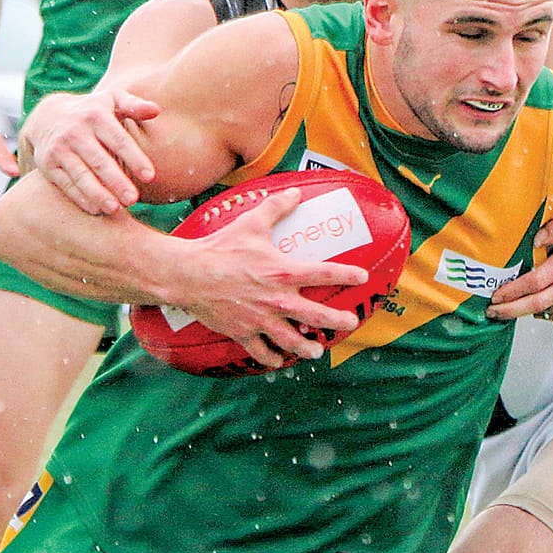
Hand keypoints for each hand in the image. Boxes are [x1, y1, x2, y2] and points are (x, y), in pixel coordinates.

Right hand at [25, 86, 160, 216]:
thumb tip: (156, 110)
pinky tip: (96, 210)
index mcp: (96, 116)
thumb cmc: (92, 111)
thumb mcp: (111, 100)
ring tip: (115, 209)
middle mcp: (75, 132)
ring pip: (81, 175)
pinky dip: (80, 198)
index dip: (134, 158)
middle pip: (99, 161)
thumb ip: (134, 105)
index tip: (150, 176)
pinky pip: (65, 184)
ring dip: (98, 194)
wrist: (46, 116)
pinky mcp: (48, 164)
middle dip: (116, 181)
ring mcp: (59, 149)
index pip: (118, 140)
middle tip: (133, 199)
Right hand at [166, 187, 370, 369]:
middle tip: (350, 322)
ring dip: (306, 348)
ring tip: (316, 351)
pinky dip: (272, 358)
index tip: (363, 277)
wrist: (189, 274)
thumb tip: (295, 192)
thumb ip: (276, 208)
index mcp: (283, 271)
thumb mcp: (252, 223)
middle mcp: (278, 299)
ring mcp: (261, 319)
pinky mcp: (243, 332)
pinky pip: (261, 351)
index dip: (347, 275)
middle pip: (317, 315)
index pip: (325, 273)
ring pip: (292, 340)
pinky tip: (279, 360)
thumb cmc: (221, 247)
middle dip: (337, 320)